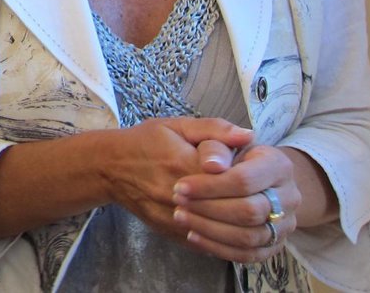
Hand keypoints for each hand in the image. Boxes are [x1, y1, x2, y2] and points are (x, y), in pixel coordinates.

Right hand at [105, 117, 252, 239]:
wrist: (110, 167)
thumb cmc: (146, 142)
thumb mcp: (177, 126)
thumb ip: (214, 129)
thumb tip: (249, 135)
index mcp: (186, 164)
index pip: (234, 179)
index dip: (250, 177)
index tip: (252, 172)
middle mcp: (180, 196)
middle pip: (232, 209)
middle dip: (250, 202)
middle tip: (258, 195)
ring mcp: (175, 218)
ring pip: (222, 232)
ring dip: (241, 225)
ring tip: (250, 212)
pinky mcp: (171, 233)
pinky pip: (206, 243)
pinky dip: (223, 238)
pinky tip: (231, 227)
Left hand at [172, 144, 300, 262]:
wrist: (249, 173)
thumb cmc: (226, 151)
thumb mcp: (215, 135)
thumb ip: (215, 138)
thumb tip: (212, 164)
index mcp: (279, 165)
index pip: (244, 180)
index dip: (210, 186)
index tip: (180, 186)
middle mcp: (289, 196)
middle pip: (249, 211)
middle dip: (208, 208)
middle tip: (178, 202)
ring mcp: (285, 224)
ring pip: (249, 236)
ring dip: (210, 230)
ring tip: (181, 217)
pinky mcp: (274, 244)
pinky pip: (248, 254)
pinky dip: (218, 248)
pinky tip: (192, 235)